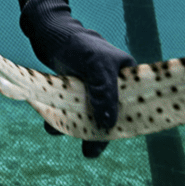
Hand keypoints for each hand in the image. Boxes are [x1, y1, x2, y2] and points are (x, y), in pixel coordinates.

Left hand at [19, 0, 133, 157]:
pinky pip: (70, 111)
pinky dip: (60, 119)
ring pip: (88, 116)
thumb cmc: (79, 45)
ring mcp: (91, 90)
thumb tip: (109, 125)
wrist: (51, 33)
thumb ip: (105, 93)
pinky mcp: (73, 92)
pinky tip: (50, 124)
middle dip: (98, 134)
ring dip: (76, 128)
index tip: (118, 138)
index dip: (128, 123)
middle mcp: (111, 86)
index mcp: (127, 78)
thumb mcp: (96, 66)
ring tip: (64, 132)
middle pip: (110, 116)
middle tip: (90, 152)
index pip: (134, 105)